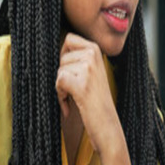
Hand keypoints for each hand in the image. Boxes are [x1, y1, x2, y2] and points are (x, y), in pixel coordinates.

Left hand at [56, 32, 122, 154]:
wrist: (108, 125)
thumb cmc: (96, 100)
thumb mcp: (92, 72)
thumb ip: (79, 58)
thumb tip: (56, 48)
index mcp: (96, 49)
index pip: (69, 39)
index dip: (63, 55)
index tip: (69, 71)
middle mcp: (93, 55)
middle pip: (61, 57)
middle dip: (62, 75)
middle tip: (73, 90)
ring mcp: (88, 68)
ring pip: (59, 71)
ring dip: (61, 88)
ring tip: (73, 98)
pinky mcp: (82, 84)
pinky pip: (59, 82)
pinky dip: (60, 96)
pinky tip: (69, 105)